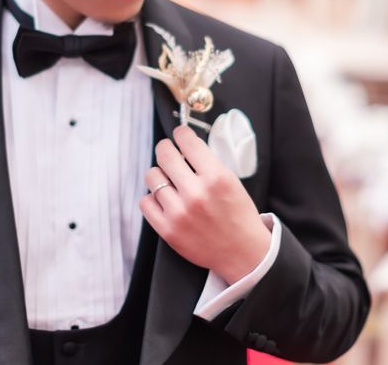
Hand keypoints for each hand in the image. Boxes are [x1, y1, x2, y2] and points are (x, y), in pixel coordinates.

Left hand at [140, 125, 270, 283]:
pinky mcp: (167, 229)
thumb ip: (207, 162)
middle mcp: (196, 193)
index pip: (187, 141)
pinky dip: (152, 198)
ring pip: (152, 176)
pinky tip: (164, 199)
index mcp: (216, 177)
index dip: (181, 133)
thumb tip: (183, 144)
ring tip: (168, 180)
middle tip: (168, 151)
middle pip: (165, 154)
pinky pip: (145, 202)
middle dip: (165, 148)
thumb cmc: (237, 215)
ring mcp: (179, 212)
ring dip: (159, 174)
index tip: (179, 134)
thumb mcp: (231, 181)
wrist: (242, 253)